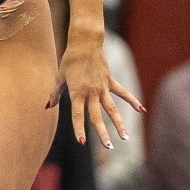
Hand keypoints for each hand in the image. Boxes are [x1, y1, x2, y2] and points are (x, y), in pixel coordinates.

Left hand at [49, 34, 144, 148]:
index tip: (82, 142)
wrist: (85, 43)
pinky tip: (142, 110)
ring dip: (119, 124)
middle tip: (109, 147)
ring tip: (125, 137)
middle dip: (102, 133)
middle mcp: (91, 93)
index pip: (78, 115)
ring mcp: (102, 87)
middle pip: (97, 116)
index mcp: (76, 93)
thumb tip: (48, 106)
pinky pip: (123, 93)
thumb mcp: (59, 77)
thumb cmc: (69, 60)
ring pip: (112, 109)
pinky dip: (132, 101)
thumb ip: (56, 93)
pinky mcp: (110, 81)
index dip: (79, 129)